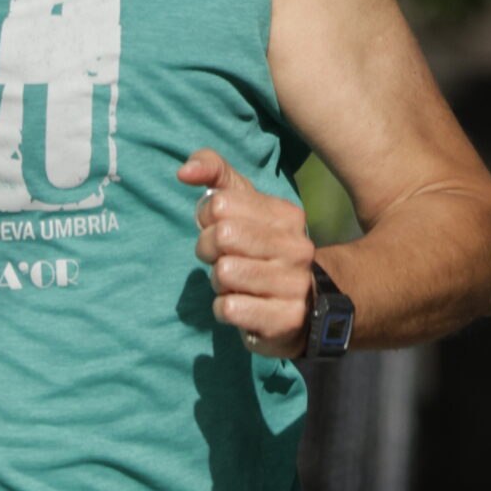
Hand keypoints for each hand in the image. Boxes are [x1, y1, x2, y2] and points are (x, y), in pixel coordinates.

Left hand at [179, 148, 314, 356]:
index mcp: (287, 215)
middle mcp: (297, 247)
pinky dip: (223, 310)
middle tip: (223, 260)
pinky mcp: (285, 319)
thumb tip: (184, 171)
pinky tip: (242, 307)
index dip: (208, 220)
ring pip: (223, 273)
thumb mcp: (244, 206)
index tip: (222, 232)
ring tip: (237, 284)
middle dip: (208, 251)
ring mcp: (294, 284)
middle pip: (221, 237)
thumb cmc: (261, 250)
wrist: (305, 306)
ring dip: (218, 283)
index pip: (220, 204)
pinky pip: (229, 308)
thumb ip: (215, 173)